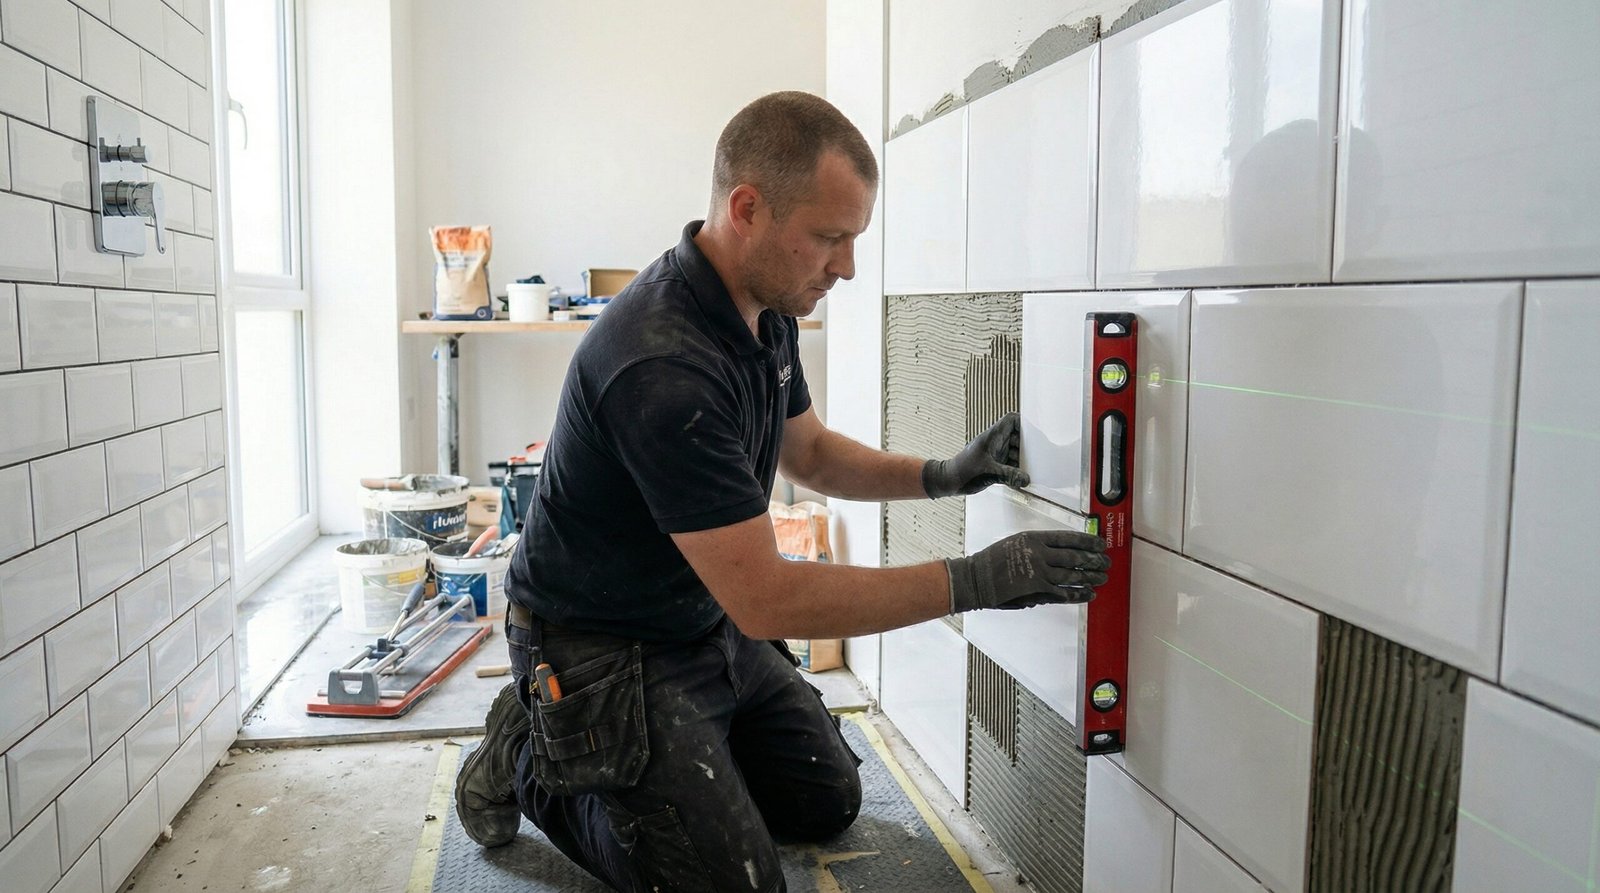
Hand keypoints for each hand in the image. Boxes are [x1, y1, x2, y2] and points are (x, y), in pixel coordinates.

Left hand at [923, 412, 1029, 497]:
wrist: (948, 482)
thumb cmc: (963, 472)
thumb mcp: (989, 473)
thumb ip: (1009, 475)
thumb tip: (1027, 479)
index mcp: (993, 436)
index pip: (1012, 420)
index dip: (1024, 424)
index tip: (1035, 436)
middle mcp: (995, 443)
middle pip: (1017, 437)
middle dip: (1027, 447)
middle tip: (1038, 457)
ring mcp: (995, 453)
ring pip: (1015, 452)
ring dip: (1022, 461)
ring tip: (1031, 471)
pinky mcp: (994, 465)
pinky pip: (1010, 464)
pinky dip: (1016, 470)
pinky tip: (1020, 480)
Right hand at [947, 530, 1107, 611]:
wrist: (976, 578)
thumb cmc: (993, 559)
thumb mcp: (1016, 543)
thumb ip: (1039, 548)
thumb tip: (1061, 555)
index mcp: (1035, 538)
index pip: (1069, 538)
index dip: (1088, 542)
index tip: (1101, 544)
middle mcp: (1040, 553)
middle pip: (1075, 557)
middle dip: (1094, 561)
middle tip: (1106, 563)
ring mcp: (1040, 573)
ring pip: (1073, 576)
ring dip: (1090, 578)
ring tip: (1102, 578)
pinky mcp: (1038, 590)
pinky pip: (1064, 593)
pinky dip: (1078, 594)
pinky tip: (1089, 594)